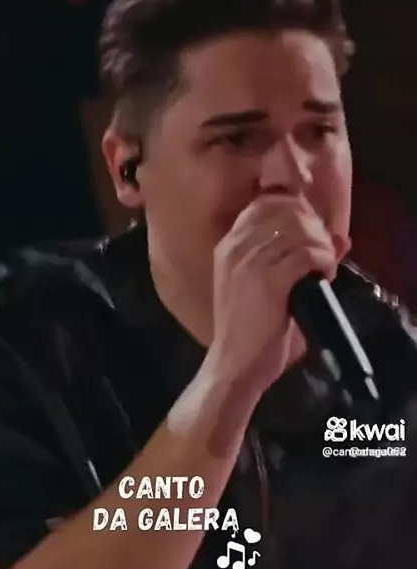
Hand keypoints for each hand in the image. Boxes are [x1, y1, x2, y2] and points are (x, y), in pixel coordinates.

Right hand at [210, 195, 346, 395]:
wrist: (234, 364)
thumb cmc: (250, 330)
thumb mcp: (262, 286)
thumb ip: (290, 258)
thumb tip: (339, 238)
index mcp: (229, 245)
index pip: (264, 204)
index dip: (295, 209)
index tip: (312, 228)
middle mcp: (235, 246)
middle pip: (285, 211)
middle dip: (313, 226)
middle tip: (325, 249)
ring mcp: (249, 262)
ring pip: (298, 230)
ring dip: (321, 244)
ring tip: (327, 264)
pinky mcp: (268, 280)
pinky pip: (306, 254)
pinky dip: (324, 261)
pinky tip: (327, 275)